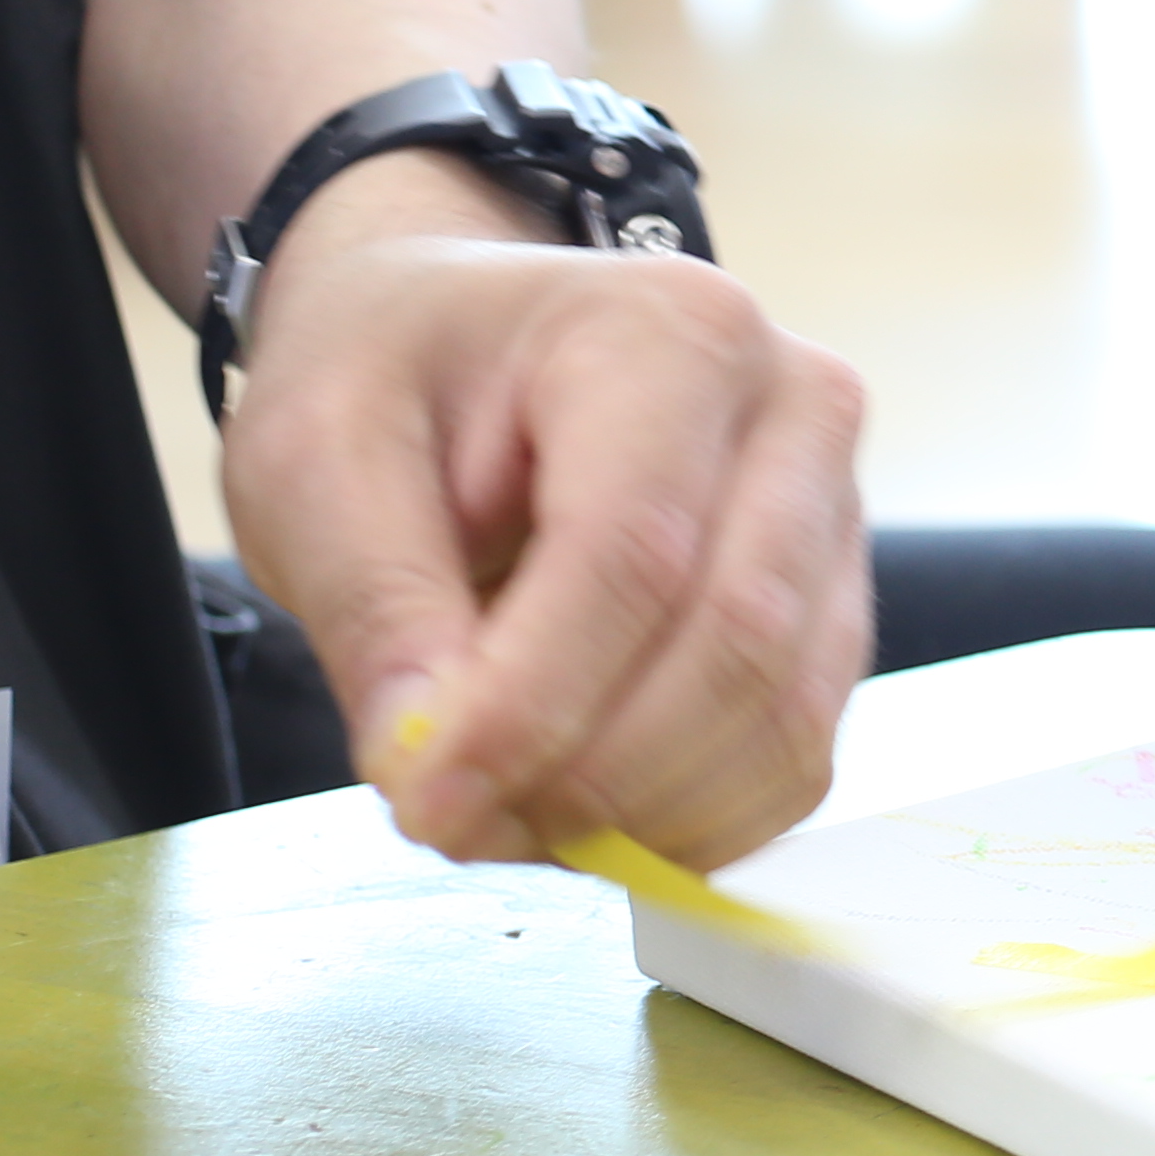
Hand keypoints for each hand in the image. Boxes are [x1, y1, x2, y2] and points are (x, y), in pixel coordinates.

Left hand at [218, 155, 872, 871]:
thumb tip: (431, 770)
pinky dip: (690, 821)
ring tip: (503, 814)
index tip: (424, 800)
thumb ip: (376, 608)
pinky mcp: (834, 601)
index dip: (534, 701)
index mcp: (670, 332)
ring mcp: (836, 507)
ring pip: (784, 714)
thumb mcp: (318, 458)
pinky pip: (797, 753)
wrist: (465, 353)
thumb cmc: (395, 382)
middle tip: (453, 824)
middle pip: (736, 639)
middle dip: (589, 774)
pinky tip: (580, 807)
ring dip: (640, 813)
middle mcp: (795, 408)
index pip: (634, 549)